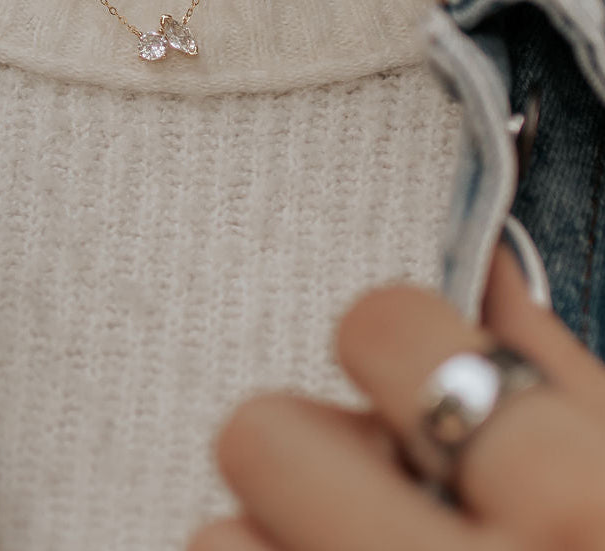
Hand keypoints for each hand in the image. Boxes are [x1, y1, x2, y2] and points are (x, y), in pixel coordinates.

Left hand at [190, 245, 604, 550]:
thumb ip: (565, 375)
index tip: (418, 380)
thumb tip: (484, 265)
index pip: (377, 322)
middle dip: (313, 449)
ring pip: (219, 544)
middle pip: (260, 432)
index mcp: (579, 510)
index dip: (398, 339)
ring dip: (278, 548)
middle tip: (382, 492)